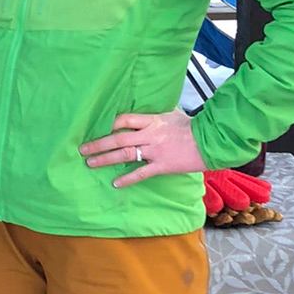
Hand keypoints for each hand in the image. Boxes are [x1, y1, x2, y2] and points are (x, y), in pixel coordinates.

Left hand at [80, 109, 206, 188]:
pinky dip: (127, 178)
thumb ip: (157, 114)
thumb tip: (147, 110)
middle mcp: (149, 135)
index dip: (108, 124)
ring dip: (105, 159)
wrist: (211, 141)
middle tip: (82, 149)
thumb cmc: (193, 127)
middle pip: (118, 138)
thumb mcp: (173, 114)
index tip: (95, 127)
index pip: (124, 119)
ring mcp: (155, 151)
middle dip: (98, 143)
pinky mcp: (162, 166)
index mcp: (152, 120)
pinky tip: (115, 183)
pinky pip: (141, 173)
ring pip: (125, 154)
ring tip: (90, 163)